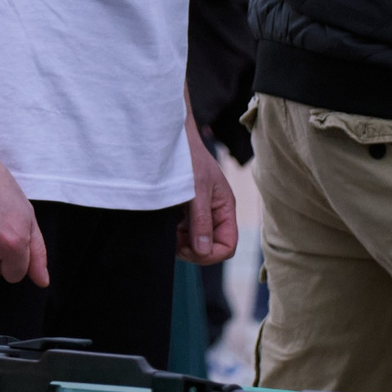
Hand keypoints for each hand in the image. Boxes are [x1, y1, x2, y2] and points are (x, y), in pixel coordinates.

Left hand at [177, 128, 237, 265]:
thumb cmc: (188, 157)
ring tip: (167, 226)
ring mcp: (198, 213)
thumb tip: (203, 251)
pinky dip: (173, 232)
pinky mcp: (183, 211)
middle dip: (192, 249)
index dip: (210, 254)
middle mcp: (214, 213)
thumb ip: (201, 220)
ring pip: (193, 242)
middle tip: (173, 239)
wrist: (170, 138)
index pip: (227, 246)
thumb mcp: (197, 188)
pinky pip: (182, 232)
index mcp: (224, 208)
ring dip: (180, 240)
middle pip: (209, 248)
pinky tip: (164, 220)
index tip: (189, 247)